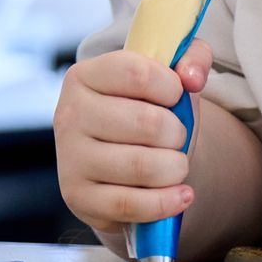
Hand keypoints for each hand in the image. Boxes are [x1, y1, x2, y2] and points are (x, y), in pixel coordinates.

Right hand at [53, 40, 211, 241]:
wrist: (125, 154)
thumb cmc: (148, 106)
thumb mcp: (170, 74)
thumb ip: (191, 57)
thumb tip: (192, 77)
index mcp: (86, 76)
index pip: (137, 73)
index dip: (171, 86)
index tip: (176, 94)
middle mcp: (69, 115)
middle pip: (148, 123)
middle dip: (178, 132)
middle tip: (176, 135)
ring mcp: (70, 158)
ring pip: (141, 166)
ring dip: (175, 167)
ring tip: (176, 164)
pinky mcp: (77, 196)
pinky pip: (129, 204)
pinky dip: (165, 202)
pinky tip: (182, 194)